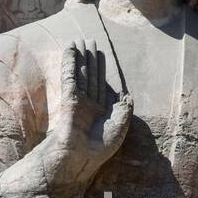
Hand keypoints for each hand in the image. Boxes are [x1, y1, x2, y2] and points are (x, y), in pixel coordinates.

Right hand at [41, 40, 132, 196]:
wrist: (82, 158)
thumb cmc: (100, 149)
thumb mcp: (120, 128)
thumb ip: (125, 110)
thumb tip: (127, 96)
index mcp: (101, 111)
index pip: (101, 84)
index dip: (100, 68)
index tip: (100, 53)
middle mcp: (89, 104)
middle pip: (90, 75)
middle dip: (90, 58)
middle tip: (89, 40)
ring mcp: (78, 101)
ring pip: (80, 73)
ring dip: (79, 56)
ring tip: (79, 39)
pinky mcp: (69, 99)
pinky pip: (70, 76)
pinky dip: (70, 61)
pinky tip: (71, 49)